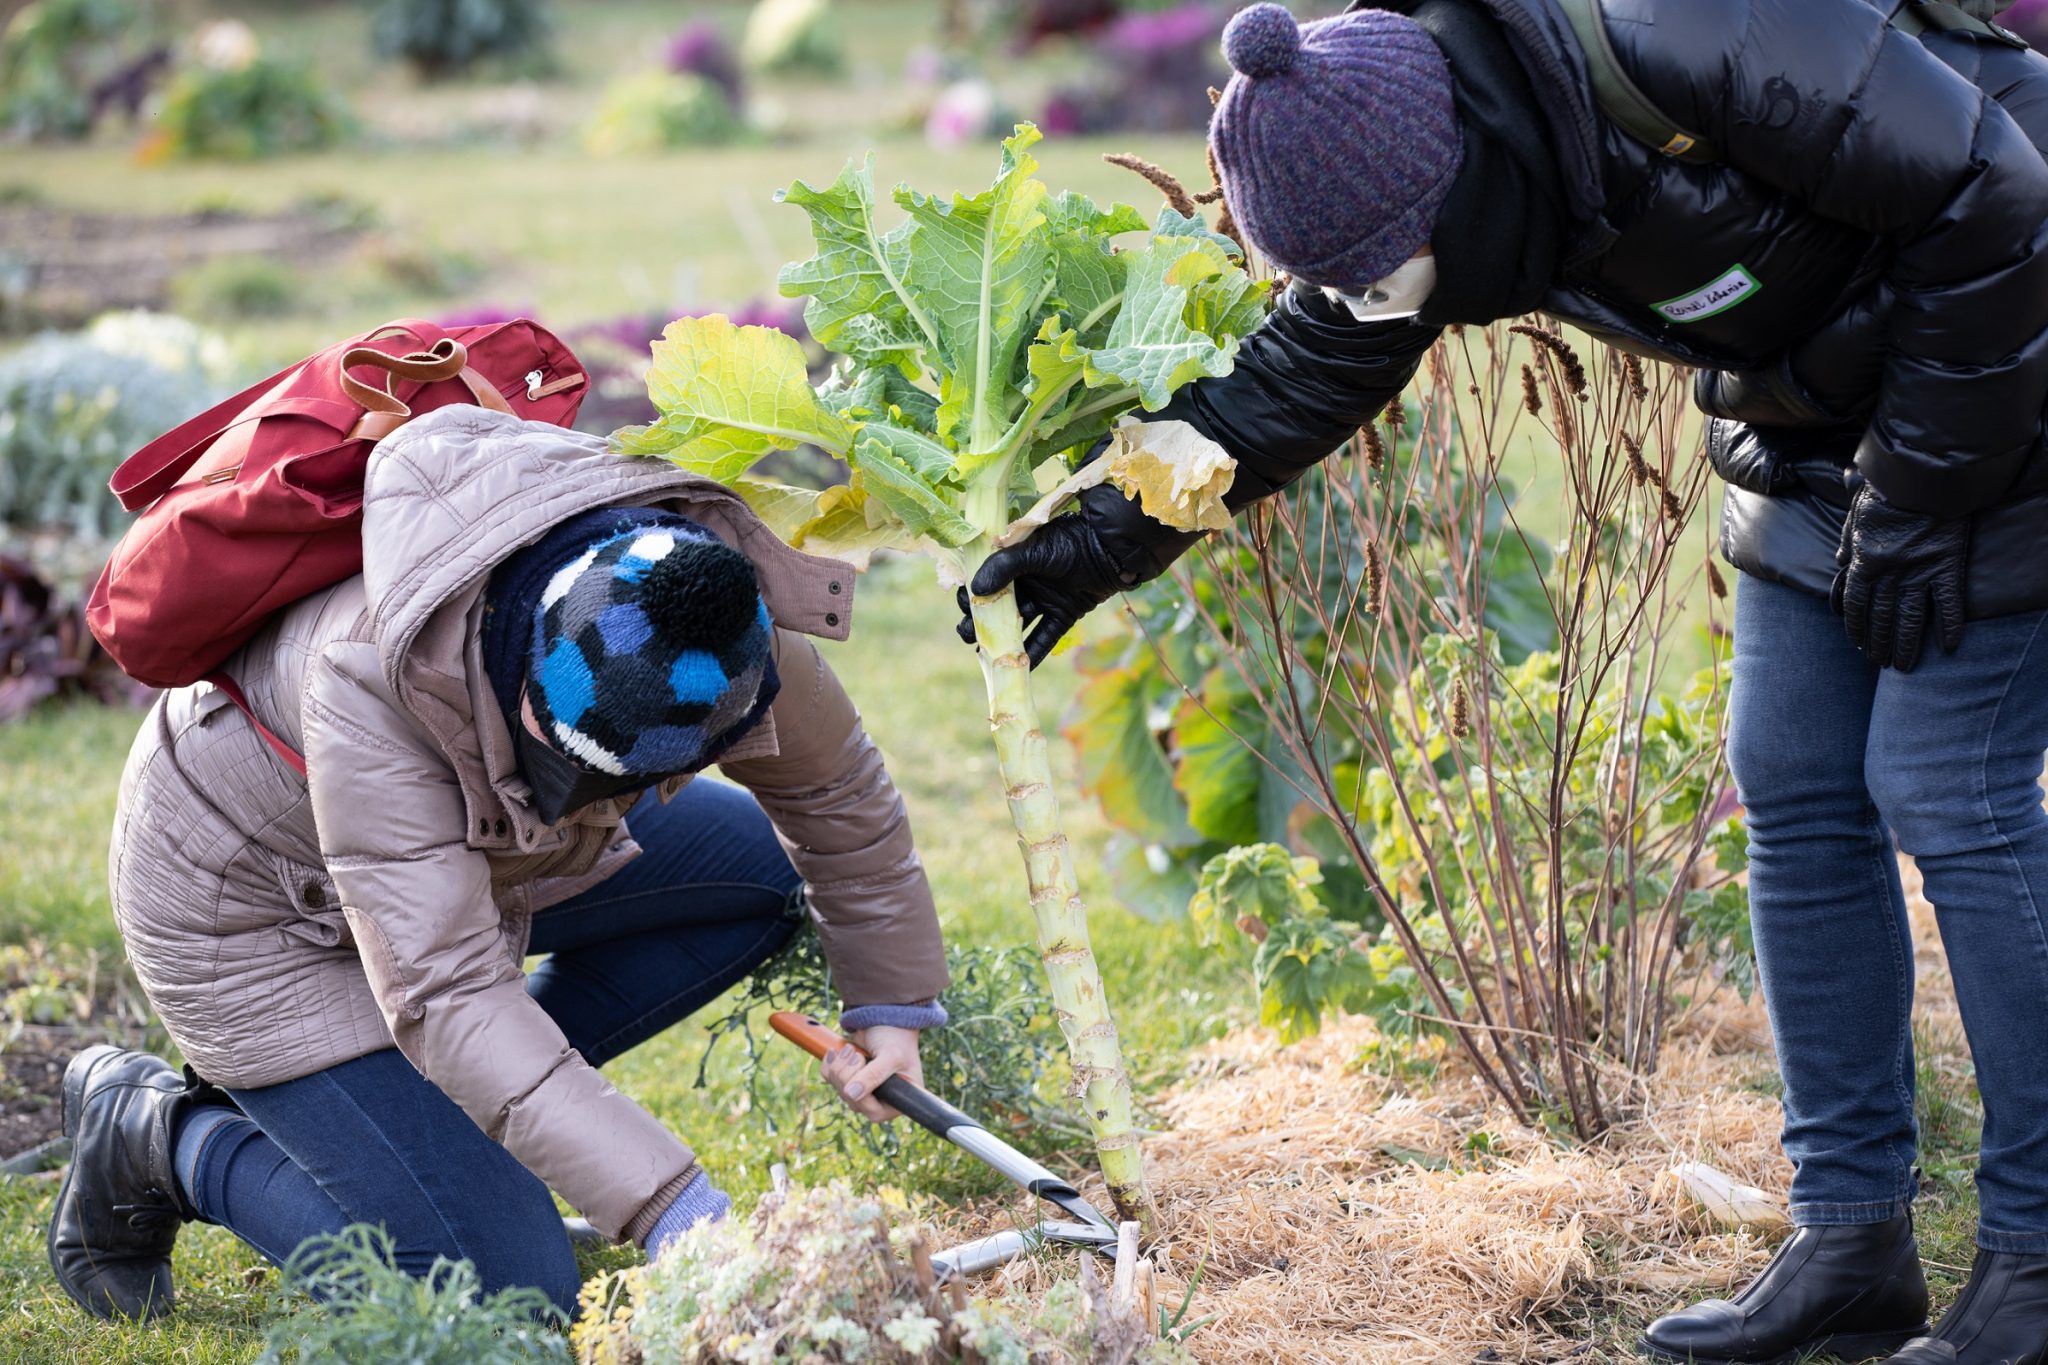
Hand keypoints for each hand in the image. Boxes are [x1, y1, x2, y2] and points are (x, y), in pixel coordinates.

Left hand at [820, 1025, 922, 1123]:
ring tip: (850, 1049)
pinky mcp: (848, 1079)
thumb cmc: (897, 1038)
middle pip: (853, 1101)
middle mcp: (881, 1099)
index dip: (863, 1095)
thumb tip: (851, 1094)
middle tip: (856, 1054)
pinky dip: (830, 1064)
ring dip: (839, 1067)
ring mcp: (863, 1090)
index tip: (861, 1068)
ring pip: (840, 1090)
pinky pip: (829, 1079)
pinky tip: (837, 1051)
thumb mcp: (891, 1055)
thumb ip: (874, 1075)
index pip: (874, 1112)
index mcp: (898, 1099)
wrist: (884, 1018)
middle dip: (849, 1075)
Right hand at [956, 512, 1127, 667]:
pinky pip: (1046, 637)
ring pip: (1019, 625)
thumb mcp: (1033, 550)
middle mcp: (1028, 583)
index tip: (965, 604)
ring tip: (984, 654)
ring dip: (1002, 640)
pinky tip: (1020, 668)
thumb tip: (975, 589)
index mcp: (1015, 562)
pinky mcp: (1064, 614)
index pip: (985, 581)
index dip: (972, 594)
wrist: (1109, 547)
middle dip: (981, 622)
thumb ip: (1004, 567)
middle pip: (998, 607)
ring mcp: (1045, 600)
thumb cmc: (1069, 541)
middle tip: (967, 633)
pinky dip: (1035, 653)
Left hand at [1830, 482, 1969, 671]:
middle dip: (1879, 643)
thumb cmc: (1884, 492)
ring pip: (1910, 618)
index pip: (1855, 604)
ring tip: (1904, 666)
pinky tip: (1948, 647)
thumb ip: (1847, 541)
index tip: (1859, 645)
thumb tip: (1839, 561)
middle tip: (1881, 663)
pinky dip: (1949, 626)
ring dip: (1906, 644)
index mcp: (1864, 561)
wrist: (1920, 477)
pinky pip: (1948, 602)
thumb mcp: (1855, 516)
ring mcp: (1919, 571)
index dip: (1856, 627)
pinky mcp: (1947, 565)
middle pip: (1881, 616)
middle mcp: (1889, 573)